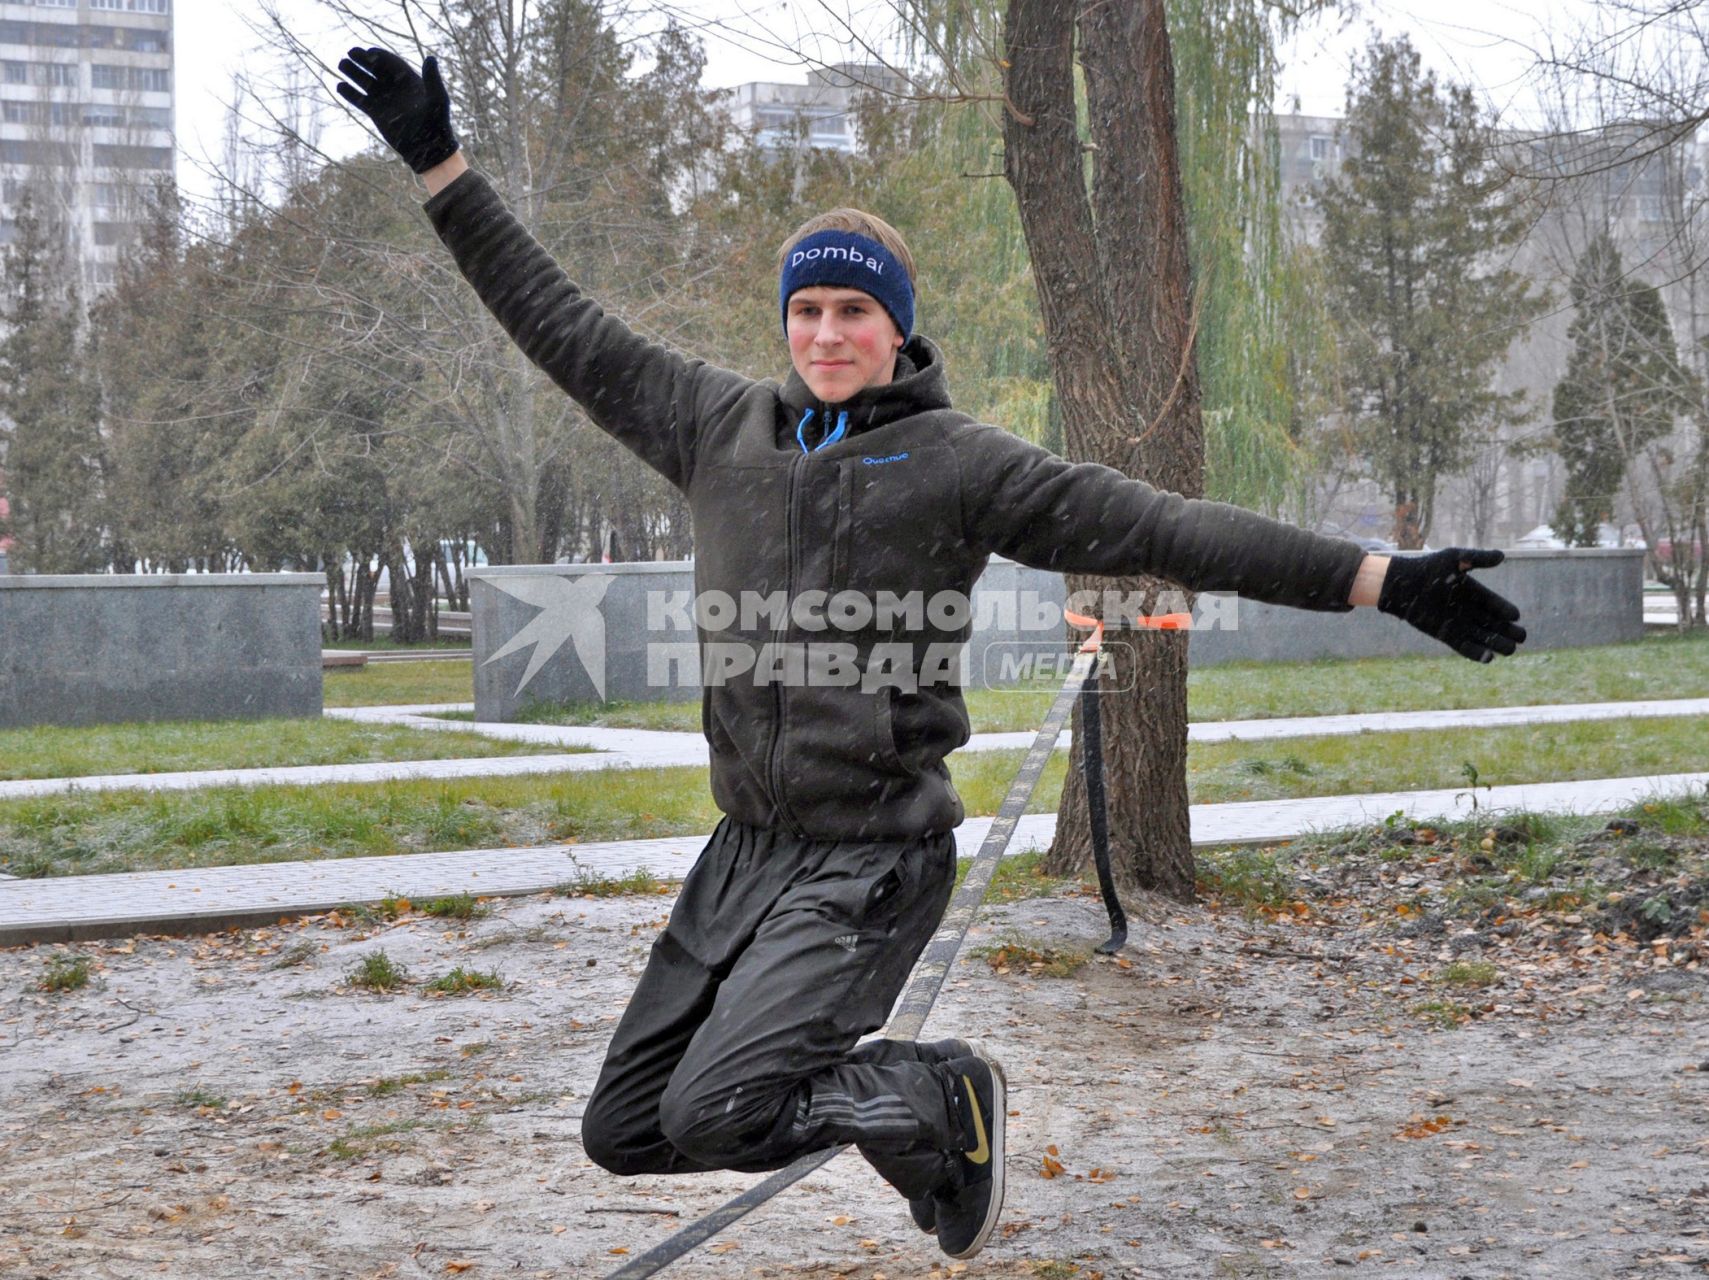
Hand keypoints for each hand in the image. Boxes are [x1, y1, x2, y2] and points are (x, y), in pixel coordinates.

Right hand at [335, 47, 457, 173]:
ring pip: (364, 82)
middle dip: (362, 60)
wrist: (427, 148)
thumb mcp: (437, 99)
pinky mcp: (375, 113)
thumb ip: (432, 79)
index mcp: (408, 80)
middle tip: (350, 52)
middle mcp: (394, 87)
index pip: (391, 63)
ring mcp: (383, 99)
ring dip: (353, 73)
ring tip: (341, 65)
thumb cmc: (436, 123)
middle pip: (374, 69)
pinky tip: (340, 86)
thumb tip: (431, 58)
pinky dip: (350, 94)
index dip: (380, 56)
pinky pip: (360, 100)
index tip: (368, 52)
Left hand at [1377, 547, 1525, 662]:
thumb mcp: (1454, 558)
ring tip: (1510, 650)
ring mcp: (1456, 623)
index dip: (1505, 611)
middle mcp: (1467, 609)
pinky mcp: (1444, 634)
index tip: (1515, 616)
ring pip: (1481, 637)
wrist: (1401, 584)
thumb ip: (1477, 558)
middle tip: (1521, 638)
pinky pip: (1464, 646)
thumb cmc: (1427, 568)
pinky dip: (1476, 653)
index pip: (1494, 604)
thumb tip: (1502, 556)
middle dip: (1507, 631)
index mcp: (1473, 592)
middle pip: (1493, 623)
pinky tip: (1489, 658)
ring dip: (1496, 644)